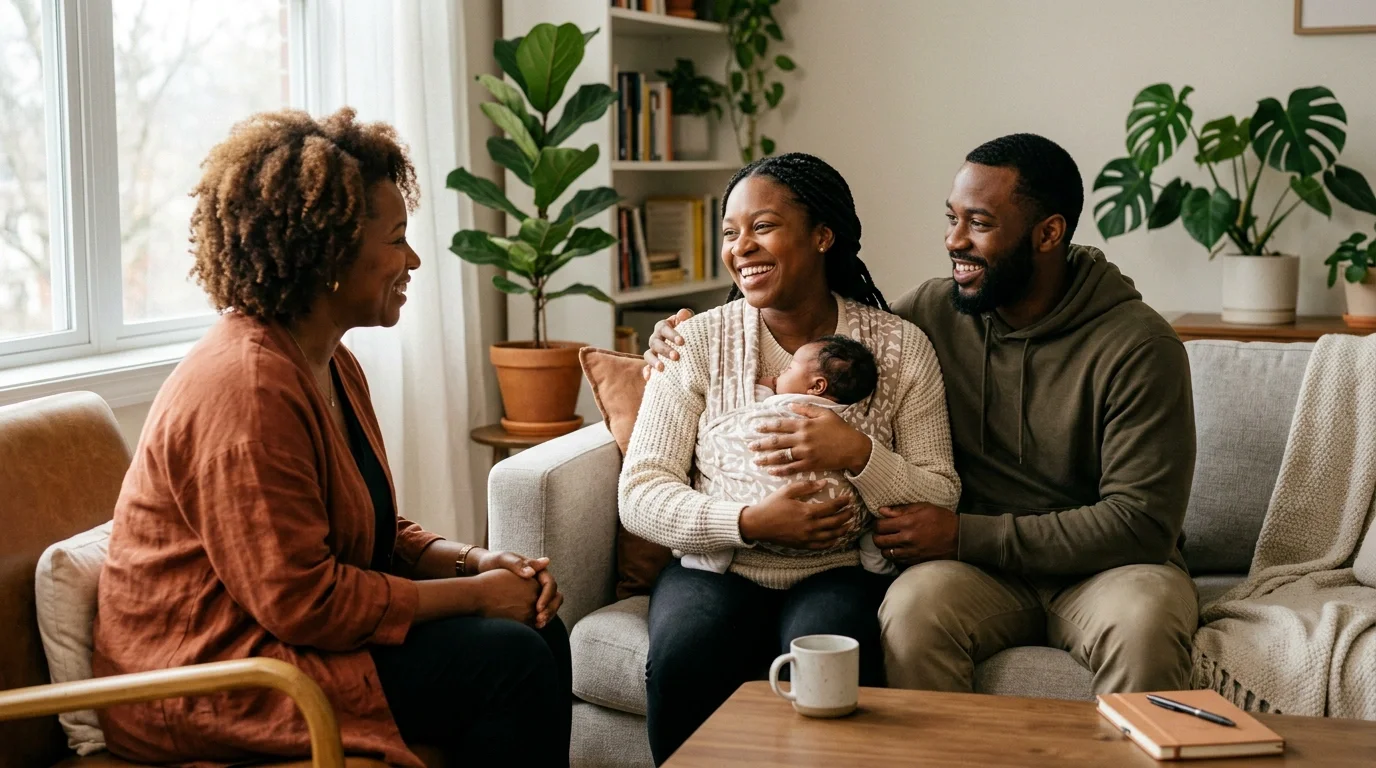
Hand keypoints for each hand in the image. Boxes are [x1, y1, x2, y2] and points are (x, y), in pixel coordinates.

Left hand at [476, 551, 563, 627]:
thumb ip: (517, 564)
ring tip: (538, 626)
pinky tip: (531, 627)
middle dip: (550, 609)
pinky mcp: (529, 602)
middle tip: (540, 620)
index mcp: (538, 570)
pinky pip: (540, 612)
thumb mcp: (504, 560)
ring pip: (549, 606)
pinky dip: (538, 620)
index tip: (538, 608)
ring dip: (547, 616)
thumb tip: (532, 573)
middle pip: (555, 596)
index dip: (547, 597)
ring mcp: (535, 593)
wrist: (483, 570)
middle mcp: (540, 582)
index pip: (550, 584)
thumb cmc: (493, 562)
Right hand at [642, 308, 695, 379]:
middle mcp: (656, 339)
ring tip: (662, 368)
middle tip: (676, 357)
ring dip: (654, 361)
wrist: (687, 346)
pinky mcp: (652, 364)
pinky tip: (649, 378)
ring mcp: (653, 352)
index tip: (682, 342)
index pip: (663, 327)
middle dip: (665, 350)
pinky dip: (646, 372)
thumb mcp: (688, 323)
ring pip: (648, 355)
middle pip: (655, 342)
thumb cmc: (688, 332)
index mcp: (663, 327)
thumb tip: (682, 314)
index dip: (671, 334)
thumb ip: (686, 316)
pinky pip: (646, 368)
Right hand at [739, 480, 854, 549]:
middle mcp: (810, 526)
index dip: (842, 502)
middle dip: (846, 516)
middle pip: (835, 522)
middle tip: (852, 511)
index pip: (832, 507)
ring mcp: (807, 538)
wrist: (758, 524)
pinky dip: (831, 542)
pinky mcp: (802, 545)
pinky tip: (835, 538)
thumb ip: (806, 486)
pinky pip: (822, 546)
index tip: (848, 498)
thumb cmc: (771, 505)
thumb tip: (824, 483)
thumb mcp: (787, 491)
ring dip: (842, 530)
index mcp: (808, 511)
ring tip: (848, 524)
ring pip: (831, 536)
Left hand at [750, 403, 872, 475]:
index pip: (781, 425)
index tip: (756, 428)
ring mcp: (806, 453)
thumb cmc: (840, 429)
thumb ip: (806, 408)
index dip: (767, 426)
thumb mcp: (825, 414)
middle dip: (761, 444)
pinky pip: (792, 468)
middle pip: (777, 442)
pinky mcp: (810, 465)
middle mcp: (802, 439)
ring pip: (781, 456)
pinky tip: (771, 471)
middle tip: (750, 446)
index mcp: (805, 425)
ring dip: (767, 459)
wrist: (853, 448)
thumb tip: (790, 404)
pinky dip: (780, 470)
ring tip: (756, 460)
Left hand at [872, 503, 958, 567]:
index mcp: (907, 523)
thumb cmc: (942, 519)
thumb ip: (901, 509)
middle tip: (881, 532)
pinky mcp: (915, 561)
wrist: (959, 538)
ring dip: (884, 547)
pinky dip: (894, 555)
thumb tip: (882, 511)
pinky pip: (897, 561)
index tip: (880, 521)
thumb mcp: (923, 507)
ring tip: (889, 541)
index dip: (876, 523)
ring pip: (886, 553)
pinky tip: (898, 549)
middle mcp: (906, 539)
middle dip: (877, 535)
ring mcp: (910, 552)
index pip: (880, 526)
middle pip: (879, 541)